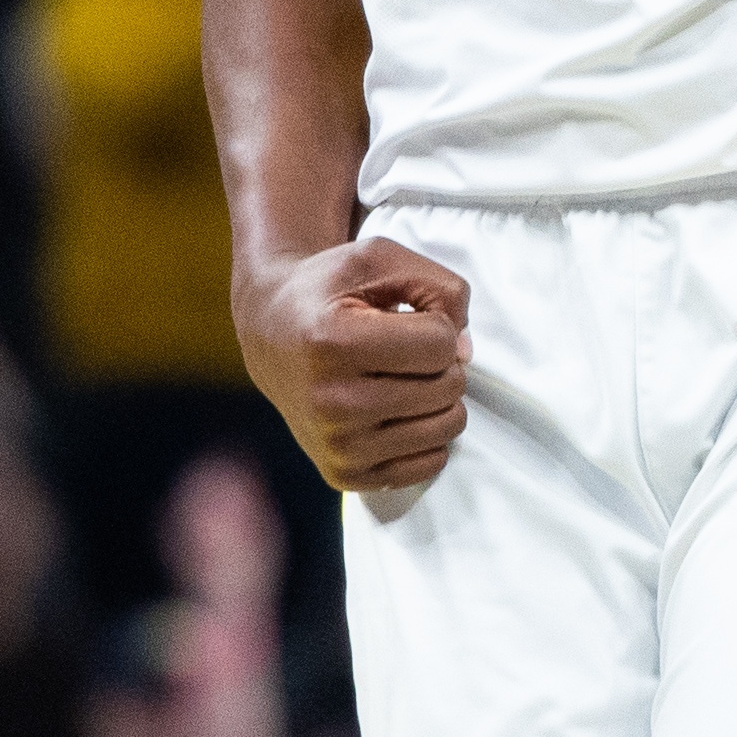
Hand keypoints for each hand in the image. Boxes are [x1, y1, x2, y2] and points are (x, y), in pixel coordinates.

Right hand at [238, 237, 468, 491]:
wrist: (270, 332)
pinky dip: (428, 432)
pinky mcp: (344, 476)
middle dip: (441, 361)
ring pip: (447, 428)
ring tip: (405, 377)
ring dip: (440, 397)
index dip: (437, 324)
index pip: (440, 343)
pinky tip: (399, 409)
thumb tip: (466, 354)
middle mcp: (330, 403)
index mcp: (332, 342)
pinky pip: (431, 463)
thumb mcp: (380, 259)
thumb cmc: (331, 291)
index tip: (405, 319)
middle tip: (405, 349)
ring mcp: (336, 447)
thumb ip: (441, 289)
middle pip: (447, 388)